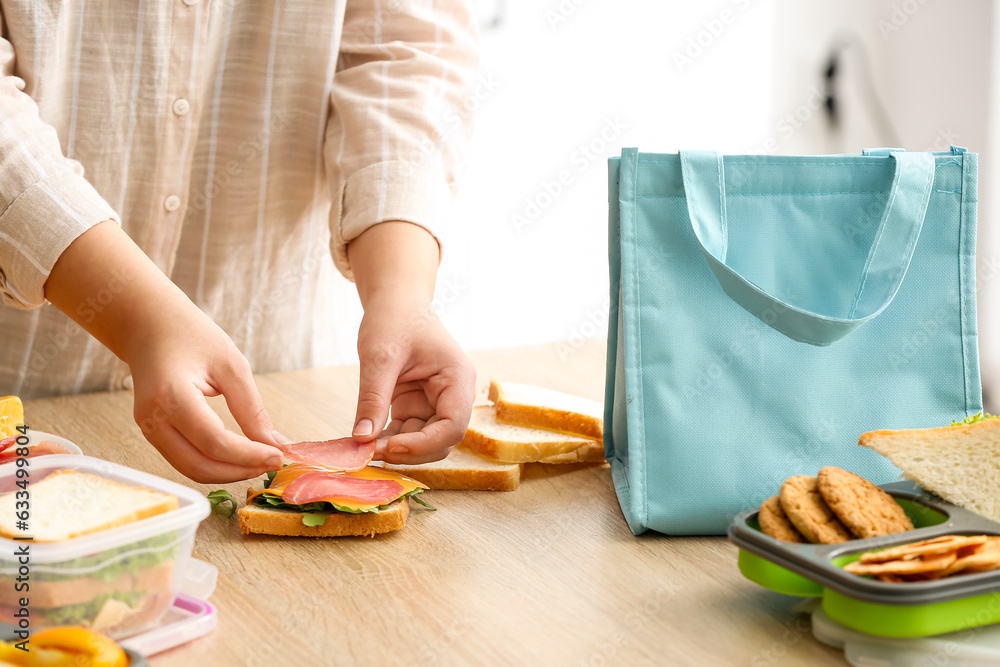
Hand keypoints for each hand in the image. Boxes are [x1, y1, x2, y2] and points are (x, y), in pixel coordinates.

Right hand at [46, 221, 285, 482]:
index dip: (248, 456)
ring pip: (190, 469)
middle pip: (199, 465)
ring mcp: (148, 428)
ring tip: (259, 462)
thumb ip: (252, 409)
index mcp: (171, 395)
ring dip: (226, 472)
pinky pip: (184, 459)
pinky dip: (213, 464)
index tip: (278, 456)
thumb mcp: (231, 365)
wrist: (149, 324)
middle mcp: (153, 418)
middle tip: (271, 463)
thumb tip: (275, 444)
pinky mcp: (152, 432)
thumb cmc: (190, 335)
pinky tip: (238, 457)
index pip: (214, 442)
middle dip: (239, 471)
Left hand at [347, 221, 474, 463]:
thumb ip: (373, 398)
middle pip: (441, 440)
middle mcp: (453, 395)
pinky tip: (365, 440)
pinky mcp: (417, 405)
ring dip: (397, 449)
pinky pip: (408, 432)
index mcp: (457, 378)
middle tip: (368, 452)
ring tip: (362, 448)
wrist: (395, 301)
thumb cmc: (393, 318)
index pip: (452, 426)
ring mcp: (436, 402)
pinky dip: (388, 439)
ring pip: (424, 442)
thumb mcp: (380, 356)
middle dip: (408, 451)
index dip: (423, 444)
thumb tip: (361, 439)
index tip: (386, 446)